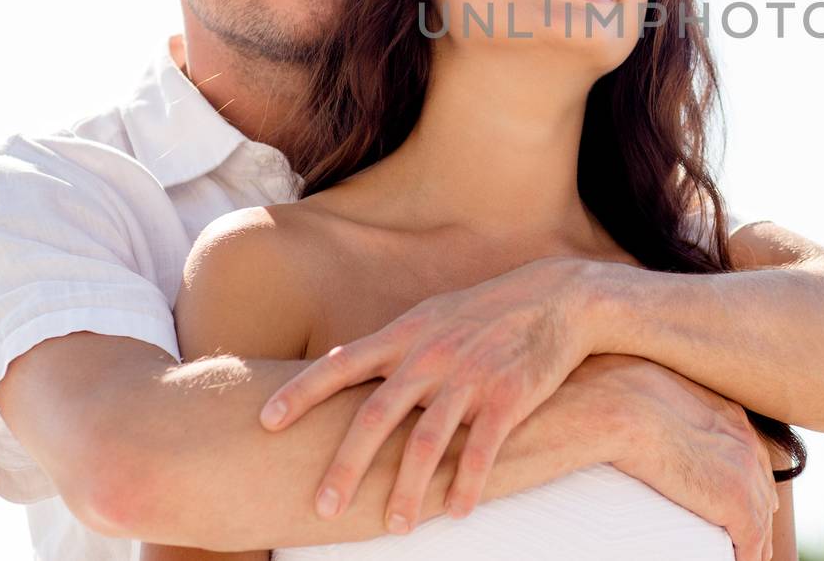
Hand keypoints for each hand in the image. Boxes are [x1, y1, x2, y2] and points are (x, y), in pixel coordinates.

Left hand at [258, 257, 594, 530]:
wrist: (558, 299)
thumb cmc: (486, 312)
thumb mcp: (432, 317)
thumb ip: (392, 346)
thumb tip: (341, 364)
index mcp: (407, 335)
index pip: (342, 364)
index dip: (302, 393)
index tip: (265, 421)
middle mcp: (431, 355)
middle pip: (376, 416)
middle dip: (346, 465)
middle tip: (323, 506)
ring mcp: (470, 377)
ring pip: (426, 442)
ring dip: (406, 489)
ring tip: (393, 526)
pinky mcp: (509, 397)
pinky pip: (482, 449)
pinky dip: (466, 483)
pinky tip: (455, 510)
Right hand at [572, 355, 780, 560]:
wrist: (623, 406)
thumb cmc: (621, 393)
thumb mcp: (653, 391)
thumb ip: (662, 405)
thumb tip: (635, 413)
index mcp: (728, 415)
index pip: (753, 455)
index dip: (753, 481)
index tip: (752, 499)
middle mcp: (744, 442)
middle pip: (763, 489)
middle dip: (759, 514)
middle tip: (753, 539)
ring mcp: (743, 472)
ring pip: (760, 521)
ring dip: (755, 543)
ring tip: (748, 559)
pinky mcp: (734, 502)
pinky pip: (751, 543)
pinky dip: (747, 558)